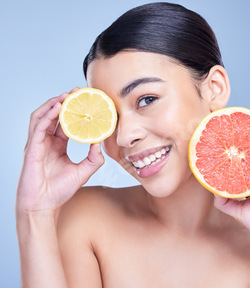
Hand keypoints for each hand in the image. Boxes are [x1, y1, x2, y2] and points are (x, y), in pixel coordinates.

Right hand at [16, 88, 104, 213]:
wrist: (44, 206)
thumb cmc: (59, 191)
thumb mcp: (83, 171)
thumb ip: (94, 158)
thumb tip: (101, 143)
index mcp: (58, 145)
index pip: (66, 123)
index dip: (74, 111)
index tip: (86, 102)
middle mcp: (48, 142)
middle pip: (54, 116)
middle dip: (65, 102)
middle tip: (78, 92)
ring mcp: (38, 144)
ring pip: (43, 117)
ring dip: (54, 104)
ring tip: (67, 95)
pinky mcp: (32, 148)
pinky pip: (38, 127)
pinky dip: (47, 115)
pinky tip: (57, 107)